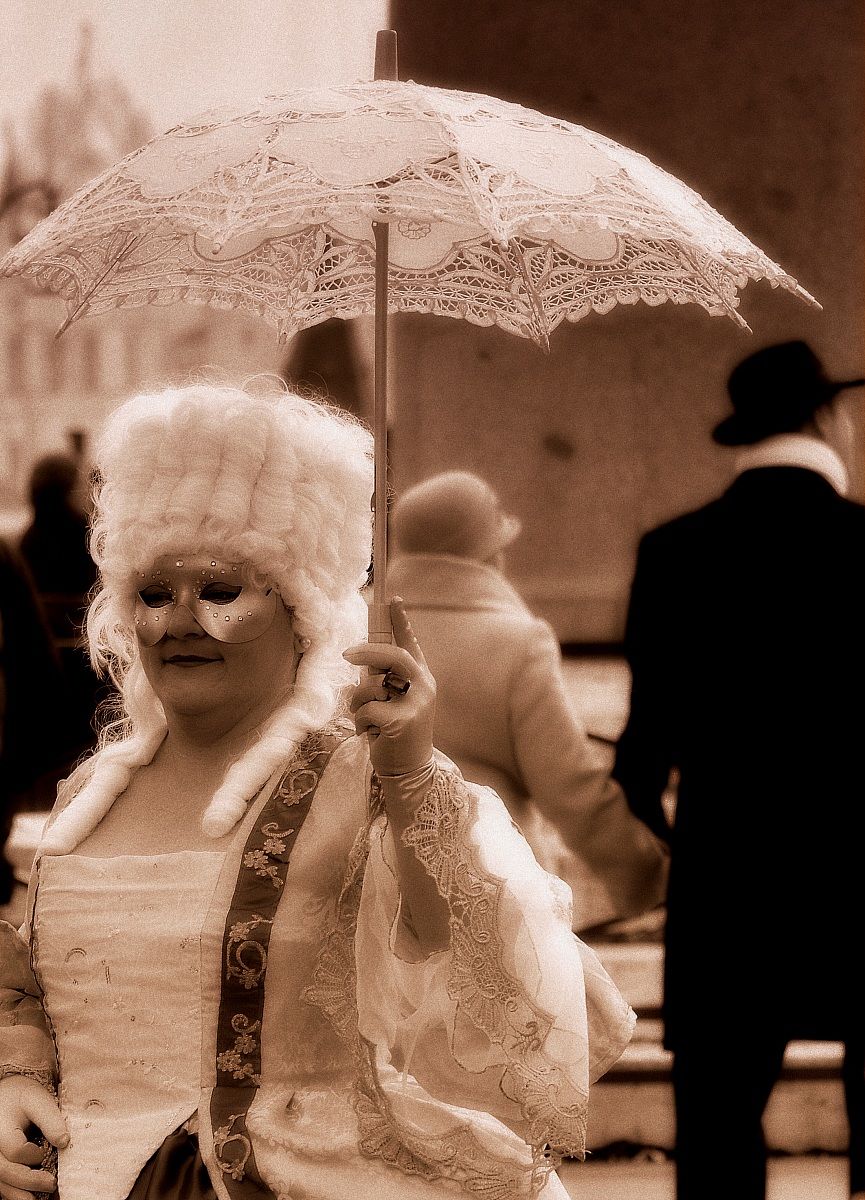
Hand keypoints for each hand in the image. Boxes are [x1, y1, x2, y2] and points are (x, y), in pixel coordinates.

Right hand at [0, 1076, 66, 1198]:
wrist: (4, 1097)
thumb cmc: (20, 1096)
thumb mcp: (37, 1100)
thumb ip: (50, 1120)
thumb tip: (65, 1142)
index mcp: (1, 1128)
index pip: (15, 1150)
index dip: (33, 1155)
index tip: (47, 1151)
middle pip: (5, 1171)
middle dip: (29, 1181)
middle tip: (52, 1183)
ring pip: (1, 1182)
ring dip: (20, 1193)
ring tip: (39, 1199)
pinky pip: (2, 1183)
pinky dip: (15, 1191)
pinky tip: (31, 1196)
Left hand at [344, 598, 435, 778]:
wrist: (410, 770)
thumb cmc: (397, 733)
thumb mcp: (396, 702)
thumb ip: (385, 681)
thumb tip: (362, 659)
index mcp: (422, 678)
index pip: (412, 643)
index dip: (402, 620)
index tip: (394, 598)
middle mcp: (423, 687)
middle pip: (393, 656)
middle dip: (367, 652)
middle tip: (346, 655)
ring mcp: (415, 704)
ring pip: (371, 687)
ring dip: (359, 705)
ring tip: (369, 721)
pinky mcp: (401, 721)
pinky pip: (366, 710)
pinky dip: (360, 723)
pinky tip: (370, 736)